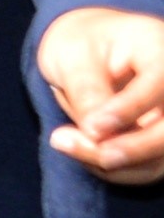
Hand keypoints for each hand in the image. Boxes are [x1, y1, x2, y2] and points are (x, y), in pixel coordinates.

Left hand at [42, 8, 163, 181]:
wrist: (88, 53)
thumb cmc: (80, 47)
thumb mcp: (72, 57)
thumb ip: (86, 91)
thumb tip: (97, 134)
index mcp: (158, 48)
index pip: (161, 82)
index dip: (130, 108)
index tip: (92, 127)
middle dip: (128, 147)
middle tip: (66, 143)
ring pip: (161, 157)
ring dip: (113, 163)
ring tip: (63, 141)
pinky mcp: (163, 142)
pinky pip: (149, 169)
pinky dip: (115, 170)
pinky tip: (81, 151)